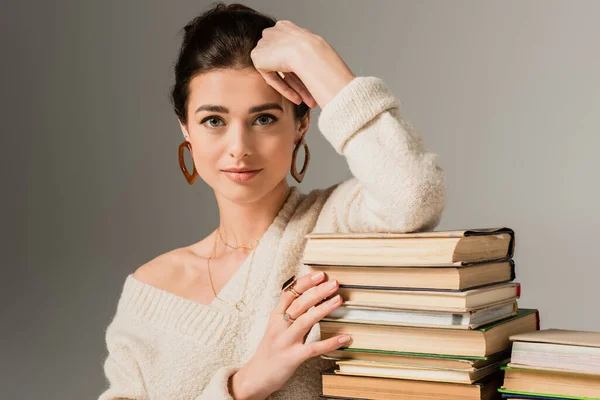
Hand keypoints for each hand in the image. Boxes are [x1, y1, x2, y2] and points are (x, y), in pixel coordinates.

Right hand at [230, 271, 350, 399]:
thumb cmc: (270, 349)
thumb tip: (309, 295)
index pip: (289, 294)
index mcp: (275, 317)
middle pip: (299, 304)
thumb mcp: (275, 327)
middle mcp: (279, 327)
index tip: (319, 274)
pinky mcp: (292, 357)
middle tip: (333, 283)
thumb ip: (289, 312)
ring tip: (338, 299)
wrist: (255, 376)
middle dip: (317, 292)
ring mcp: (285, 342)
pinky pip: (314, 348)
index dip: (304, 283)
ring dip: (323, 309)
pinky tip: (345, 337)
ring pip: (305, 321)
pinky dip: (330, 342)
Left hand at [251, 20, 354, 109]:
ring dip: (295, 88)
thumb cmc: (316, 48)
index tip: (310, 78)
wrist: (306, 50)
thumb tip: (314, 65)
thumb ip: (306, 53)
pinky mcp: (258, 58)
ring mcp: (263, 45)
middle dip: (299, 81)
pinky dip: (284, 89)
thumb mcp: (313, 47)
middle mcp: (272, 34)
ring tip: (306, 100)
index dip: (300, 68)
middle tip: (310, 93)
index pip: (289, 51)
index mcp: (284, 27)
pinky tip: (297, 99)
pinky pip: (272, 78)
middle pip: (285, 63)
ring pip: (280, 73)